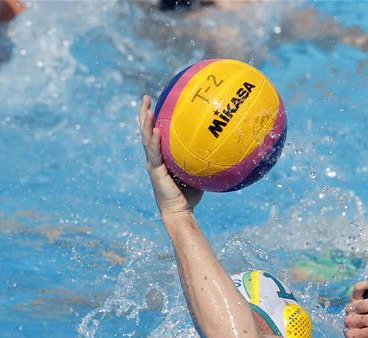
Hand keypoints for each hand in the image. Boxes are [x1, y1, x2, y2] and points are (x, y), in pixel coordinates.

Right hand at [138, 95, 202, 217]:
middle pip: (146, 131)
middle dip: (144, 113)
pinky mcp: (155, 171)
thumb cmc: (190, 194)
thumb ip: (202, 159)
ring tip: (147, 108)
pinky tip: (156, 129)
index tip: (157, 101)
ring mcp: (153, 164)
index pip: (156, 133)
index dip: (155, 118)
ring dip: (145, 122)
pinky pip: (154, 153)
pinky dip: (155, 140)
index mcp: (162, 157)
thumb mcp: (197, 172)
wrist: (180, 211)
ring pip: (146, 139)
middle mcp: (154, 158)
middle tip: (145, 97)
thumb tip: (222, 145)